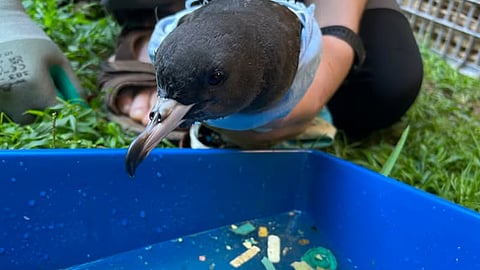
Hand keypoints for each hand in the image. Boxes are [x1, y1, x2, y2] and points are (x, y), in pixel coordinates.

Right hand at [0, 0, 83, 123]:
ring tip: (29, 85)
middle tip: (45, 91)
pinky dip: (16, 104)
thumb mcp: (60, 62)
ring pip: (22, 118)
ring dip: (30, 108)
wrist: (3, 30)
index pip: (56, 111)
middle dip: (45, 110)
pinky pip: (9, 111)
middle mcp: (14, 93)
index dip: (65, 110)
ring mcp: (0, 97)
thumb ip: (74, 86)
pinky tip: (17, 85)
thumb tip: (84, 109)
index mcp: (34, 83)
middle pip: (38, 119)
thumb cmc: (37, 45)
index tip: (68, 104)